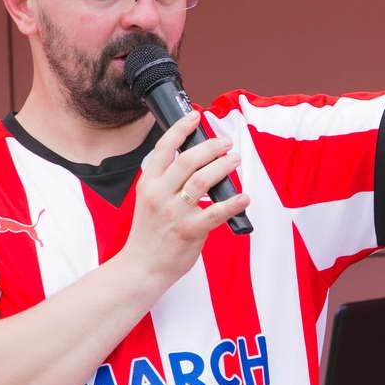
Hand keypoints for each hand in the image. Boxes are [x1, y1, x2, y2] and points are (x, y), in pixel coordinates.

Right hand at [118, 111, 248, 284]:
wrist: (141, 266)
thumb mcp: (149, 200)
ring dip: (223, 166)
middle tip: (225, 143)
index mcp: (148, 183)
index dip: (181, 129)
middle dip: (210, 146)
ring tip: (234, 160)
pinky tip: (244, 197)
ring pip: (203, 179)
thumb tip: (195, 160)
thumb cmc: (148, 234)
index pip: (164, 148)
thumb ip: (166, 181)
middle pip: (188, 159)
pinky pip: (216, 212)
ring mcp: (174, 212)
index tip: (195, 117)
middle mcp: (160, 194)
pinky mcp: (189, 231)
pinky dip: (233, 203)